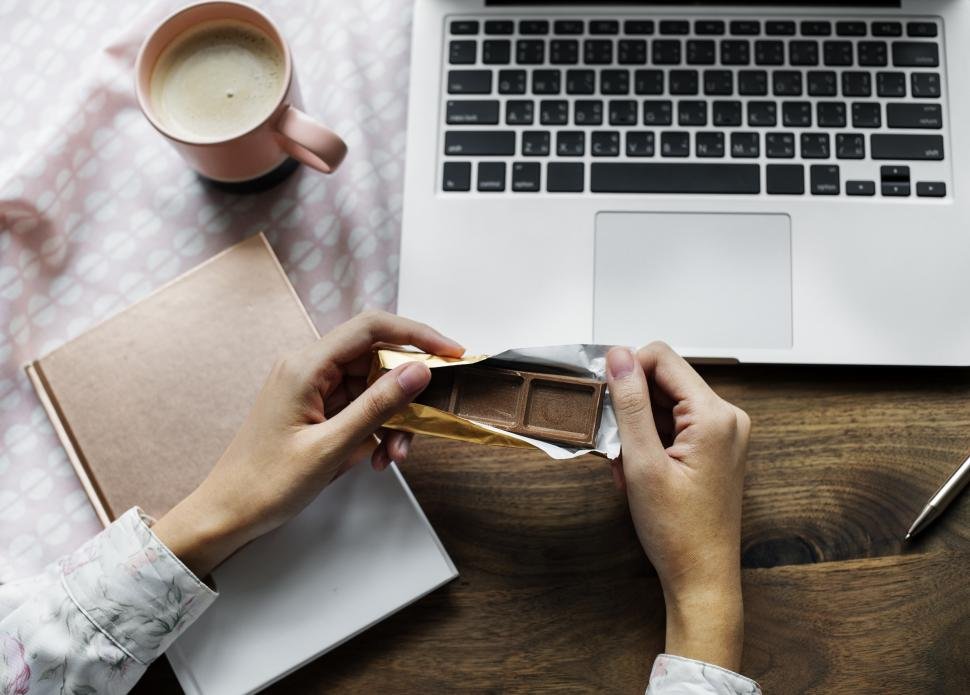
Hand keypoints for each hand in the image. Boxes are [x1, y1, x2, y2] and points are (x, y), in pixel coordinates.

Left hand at [152, 310, 462, 577]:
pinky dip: (375, 430)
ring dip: (392, 419)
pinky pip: (359, 408)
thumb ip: (378, 405)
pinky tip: (375, 458)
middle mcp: (309, 368)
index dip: (417, 334)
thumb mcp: (331, 447)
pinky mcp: (315, 409)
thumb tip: (418, 371)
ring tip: (393, 455)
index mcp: (306, 366)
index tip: (451, 353)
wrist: (228, 514)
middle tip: (425, 423)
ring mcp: (312, 389)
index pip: (372, 328)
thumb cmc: (265, 483)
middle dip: (405, 393)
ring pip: (372, 388)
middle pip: (376, 359)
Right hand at [605, 342, 749, 671]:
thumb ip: (629, 404)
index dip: (626, 371)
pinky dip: (649, 440)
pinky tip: (637, 470)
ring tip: (625, 466)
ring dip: (636, 427)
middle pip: (663, 379)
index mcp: (715, 416)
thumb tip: (618, 357)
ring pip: (664, 403)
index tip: (603, 398)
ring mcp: (723, 433)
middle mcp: (726, 417)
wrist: (702, 578)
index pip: (662, 357)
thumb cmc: (679, 533)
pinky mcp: (715, 447)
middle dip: (630, 406)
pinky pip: (674, 424)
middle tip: (612, 445)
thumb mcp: (642, 463)